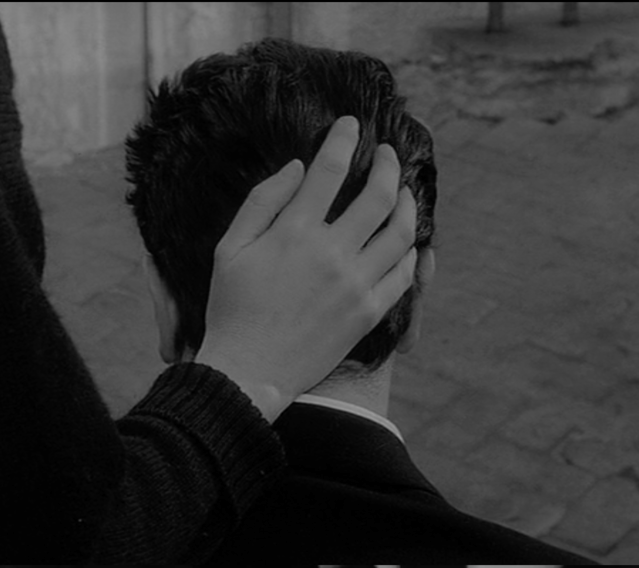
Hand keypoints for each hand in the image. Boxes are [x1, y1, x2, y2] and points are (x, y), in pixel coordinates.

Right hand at [196, 115, 418, 420]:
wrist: (249, 372)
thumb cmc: (232, 310)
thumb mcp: (230, 248)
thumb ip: (263, 201)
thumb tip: (297, 167)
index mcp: (295, 232)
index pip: (331, 168)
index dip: (344, 138)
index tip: (351, 125)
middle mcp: (332, 254)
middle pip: (379, 194)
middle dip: (388, 164)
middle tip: (387, 155)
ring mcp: (355, 285)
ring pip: (400, 232)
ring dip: (407, 204)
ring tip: (403, 194)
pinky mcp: (367, 313)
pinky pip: (403, 275)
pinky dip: (409, 252)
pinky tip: (404, 243)